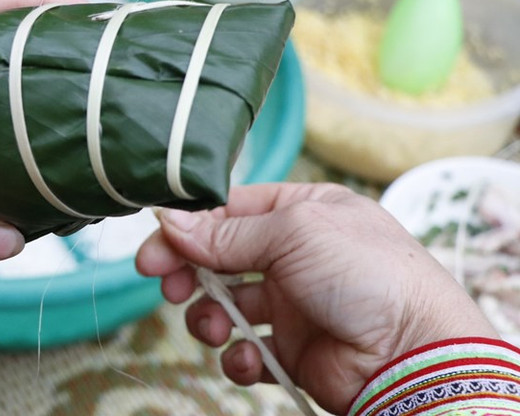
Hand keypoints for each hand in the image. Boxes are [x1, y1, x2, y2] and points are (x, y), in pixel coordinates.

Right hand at [136, 183, 498, 414]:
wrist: (414, 354)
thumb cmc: (367, 275)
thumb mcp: (293, 233)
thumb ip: (226, 233)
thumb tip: (169, 223)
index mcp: (303, 211)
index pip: (230, 211)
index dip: (189, 228)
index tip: (155, 247)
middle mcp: (296, 253)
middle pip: (220, 257)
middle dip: (188, 272)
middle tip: (165, 284)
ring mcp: (294, 302)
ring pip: (227, 305)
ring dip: (209, 317)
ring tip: (213, 328)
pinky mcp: (295, 349)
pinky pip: (248, 350)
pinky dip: (238, 357)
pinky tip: (249, 359)